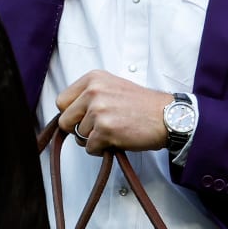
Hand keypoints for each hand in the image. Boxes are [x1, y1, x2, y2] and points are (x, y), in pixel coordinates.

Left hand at [56, 70, 170, 154]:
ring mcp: (98, 110)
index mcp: (93, 78)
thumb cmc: (141, 105)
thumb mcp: (112, 87)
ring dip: (93, 139)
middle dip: (78, 129)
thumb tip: (68, 114)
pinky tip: (116, 140)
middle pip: (65, 120)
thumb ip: (89, 95)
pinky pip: (90, 148)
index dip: (71, 114)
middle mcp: (93, 91)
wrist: (165, 116)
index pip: (61, 101)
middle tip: (97, 129)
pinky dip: (101, 150)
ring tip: (113, 131)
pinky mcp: (105, 129)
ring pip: (78, 136)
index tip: (83, 118)